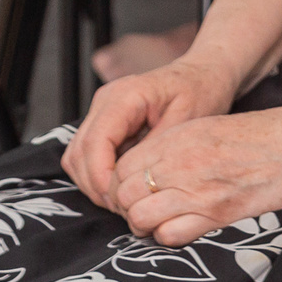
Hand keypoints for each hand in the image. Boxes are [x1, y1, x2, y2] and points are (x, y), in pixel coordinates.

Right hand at [59, 54, 239, 215]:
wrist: (204, 74)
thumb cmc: (201, 92)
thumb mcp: (187, 120)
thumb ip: (156, 148)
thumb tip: (133, 179)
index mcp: (125, 96)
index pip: (95, 142)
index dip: (101, 177)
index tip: (120, 201)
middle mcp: (106, 100)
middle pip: (79, 153)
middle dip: (96, 186)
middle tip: (123, 208)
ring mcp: (101, 110)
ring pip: (76, 157)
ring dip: (93, 184)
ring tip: (122, 202)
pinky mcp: (104, 121)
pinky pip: (87, 155)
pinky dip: (97, 175)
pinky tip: (121, 187)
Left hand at [109, 97, 281, 245]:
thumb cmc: (258, 136)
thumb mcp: (207, 127)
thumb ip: (172, 146)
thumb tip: (142, 168)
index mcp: (179, 137)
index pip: (123, 167)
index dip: (121, 182)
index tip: (133, 188)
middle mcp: (181, 163)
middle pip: (126, 194)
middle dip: (129, 205)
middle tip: (144, 206)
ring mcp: (197, 191)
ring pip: (141, 217)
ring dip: (145, 223)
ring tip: (159, 219)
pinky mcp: (215, 215)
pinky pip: (169, 235)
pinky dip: (168, 235)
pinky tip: (180, 227)